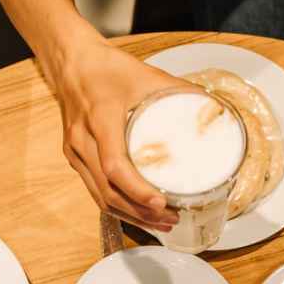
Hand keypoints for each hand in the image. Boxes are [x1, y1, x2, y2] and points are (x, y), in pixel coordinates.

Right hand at [46, 40, 193, 230]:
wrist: (71, 60)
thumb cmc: (106, 67)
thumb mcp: (145, 74)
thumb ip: (179, 91)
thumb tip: (213, 109)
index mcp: (100, 118)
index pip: (114, 165)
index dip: (137, 190)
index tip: (160, 201)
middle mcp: (83, 139)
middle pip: (108, 190)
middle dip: (140, 212)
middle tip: (171, 218)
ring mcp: (75, 151)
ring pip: (100, 196)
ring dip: (130, 215)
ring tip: (160, 222)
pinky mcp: (75, 157)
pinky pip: (94, 189)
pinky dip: (117, 205)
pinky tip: (138, 213)